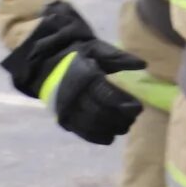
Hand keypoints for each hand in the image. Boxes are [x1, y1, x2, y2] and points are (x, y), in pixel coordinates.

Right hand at [2, 2, 146, 145]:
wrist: (42, 62)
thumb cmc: (75, 54)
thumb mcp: (96, 48)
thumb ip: (118, 57)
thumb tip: (143, 64)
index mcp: (85, 77)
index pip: (107, 96)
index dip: (124, 104)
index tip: (138, 107)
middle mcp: (74, 95)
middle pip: (100, 113)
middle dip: (119, 119)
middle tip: (133, 119)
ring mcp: (66, 108)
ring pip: (90, 124)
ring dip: (109, 129)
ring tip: (124, 128)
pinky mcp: (61, 116)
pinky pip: (78, 130)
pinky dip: (94, 136)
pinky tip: (108, 138)